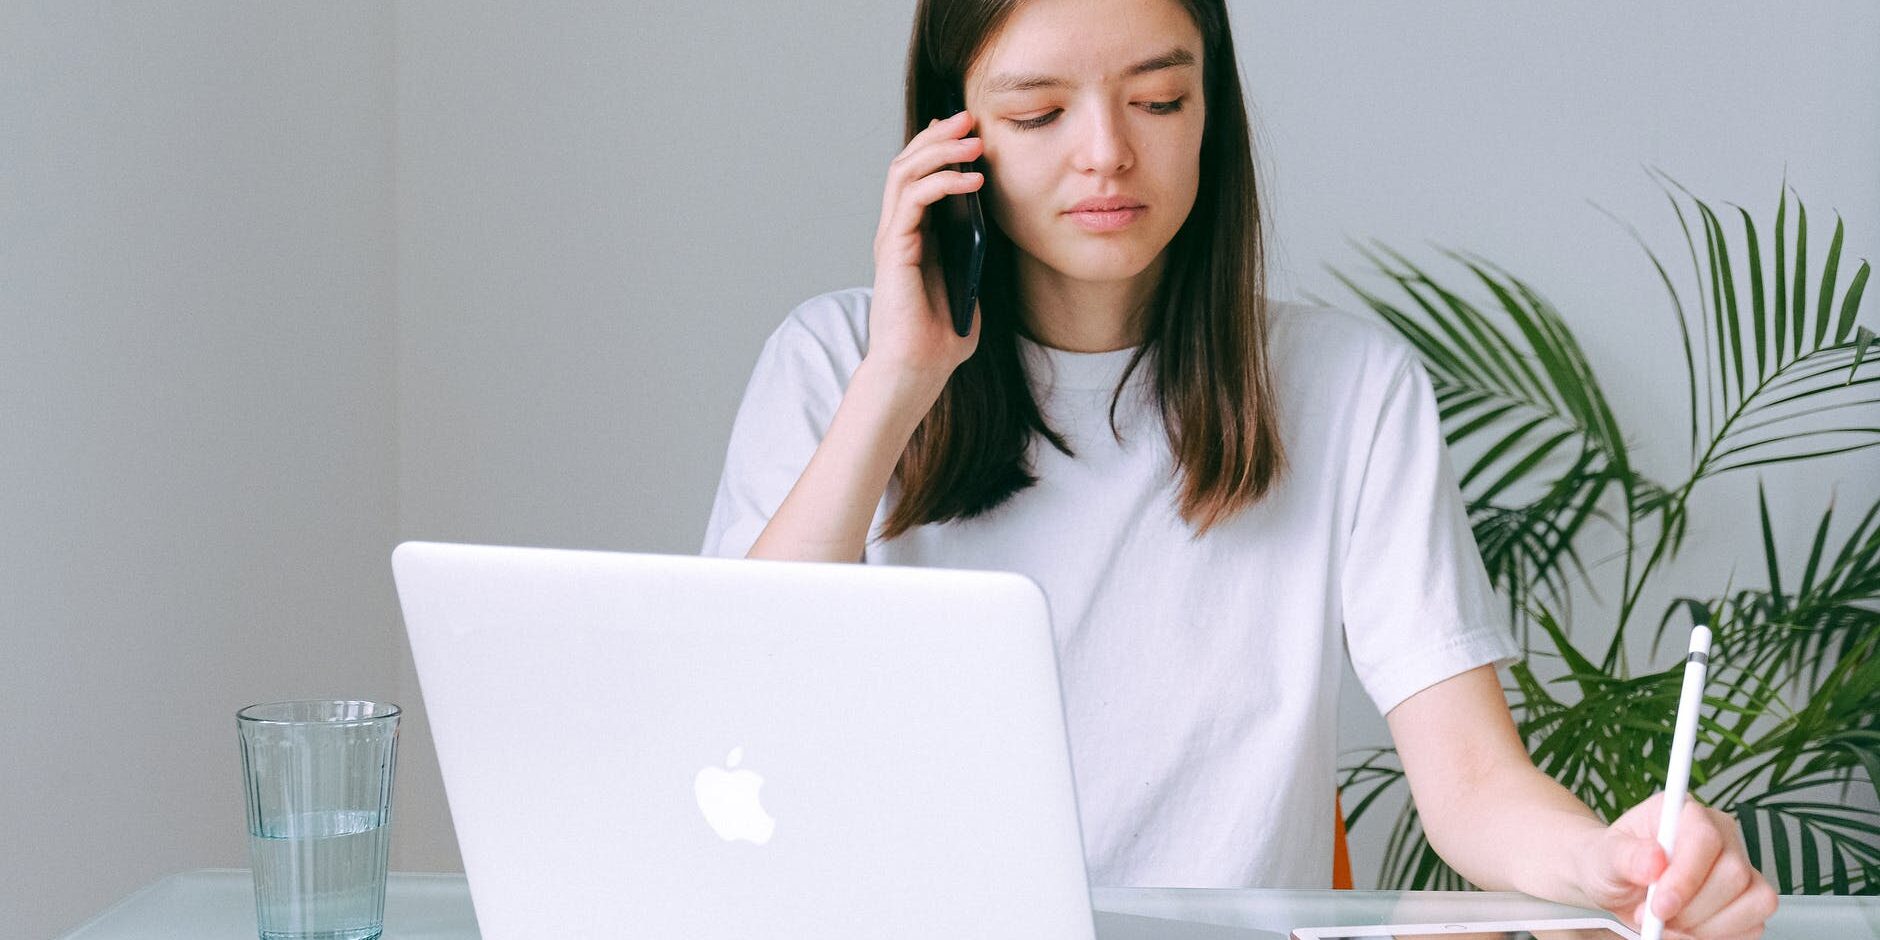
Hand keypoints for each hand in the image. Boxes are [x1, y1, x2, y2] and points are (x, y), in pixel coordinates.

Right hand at [867, 107, 984, 394]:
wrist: (918, 370)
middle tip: (969, 117)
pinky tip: (972, 179)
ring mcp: (893, 238)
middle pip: (908, 163)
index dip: (941, 147)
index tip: (971, 129)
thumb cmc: (942, 336)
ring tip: (972, 139)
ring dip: (940, 150)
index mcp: (914, 236)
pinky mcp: (894, 249)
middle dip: (938, 136)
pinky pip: (914, 200)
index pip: (919, 176)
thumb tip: (994, 223)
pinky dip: (942, 182)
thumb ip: (974, 253)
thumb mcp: (970, 282)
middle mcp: (898, 231)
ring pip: (904, 173)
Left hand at [1575, 793, 1778, 938]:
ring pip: (1753, 901)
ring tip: (1667, 924)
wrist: (1616, 882)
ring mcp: (1740, 866)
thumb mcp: (1604, 855)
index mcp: (1686, 813)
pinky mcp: (1748, 898)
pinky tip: (1687, 930)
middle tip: (1655, 917)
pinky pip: (1754, 925)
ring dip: (1705, 926)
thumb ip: (1625, 855)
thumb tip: (1654, 860)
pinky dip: (1718, 936)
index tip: (1659, 905)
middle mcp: (1721, 835)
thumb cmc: (1612, 861)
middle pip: (1733, 875)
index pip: (1706, 839)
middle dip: (1691, 909)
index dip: (1686, 878)